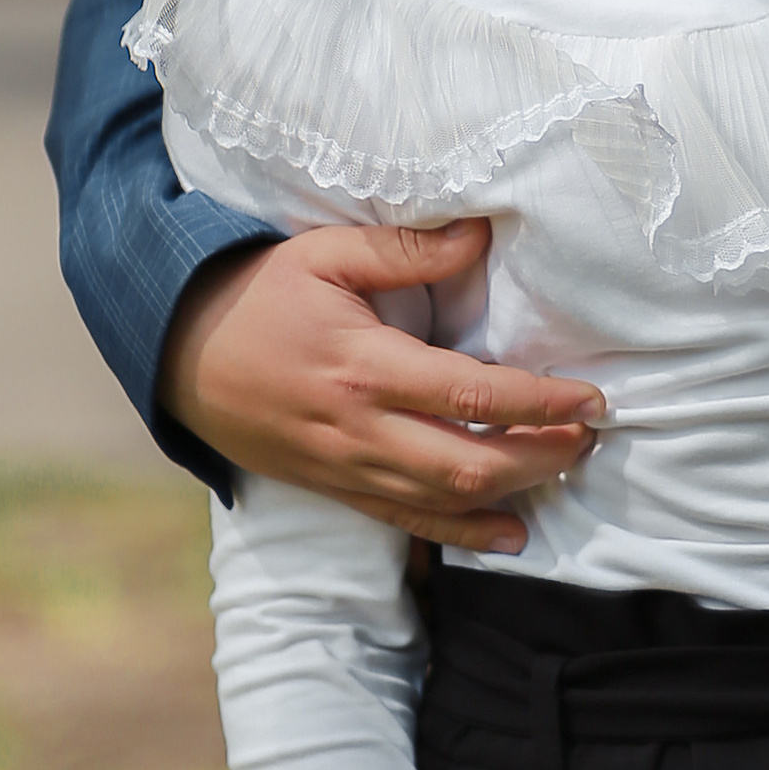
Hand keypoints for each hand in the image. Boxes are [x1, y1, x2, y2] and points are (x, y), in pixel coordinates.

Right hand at [162, 219, 604, 552]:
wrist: (177, 351)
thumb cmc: (259, 293)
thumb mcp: (324, 252)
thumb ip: (406, 248)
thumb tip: (481, 234)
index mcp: (366, 365)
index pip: (474, 396)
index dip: (542, 402)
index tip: (591, 399)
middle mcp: (360, 428)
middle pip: (469, 464)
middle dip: (542, 456)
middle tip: (590, 435)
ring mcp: (346, 467)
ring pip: (442, 501)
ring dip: (513, 492)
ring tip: (566, 469)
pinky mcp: (334, 488)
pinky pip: (405, 522)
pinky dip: (461, 535)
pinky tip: (509, 535)